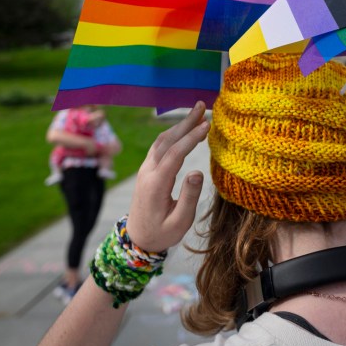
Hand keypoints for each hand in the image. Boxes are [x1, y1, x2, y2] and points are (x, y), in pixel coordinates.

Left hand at [126, 102, 209, 251]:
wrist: (137, 239)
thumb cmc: (162, 233)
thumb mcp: (180, 222)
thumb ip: (189, 197)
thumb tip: (197, 171)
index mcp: (157, 184)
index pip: (176, 153)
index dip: (192, 137)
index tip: (207, 124)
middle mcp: (148, 172)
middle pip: (167, 140)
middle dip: (185, 121)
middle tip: (202, 105)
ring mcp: (145, 170)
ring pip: (161, 140)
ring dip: (179, 125)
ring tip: (197, 113)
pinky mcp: (146, 170)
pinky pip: (159, 146)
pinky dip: (173, 133)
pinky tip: (183, 129)